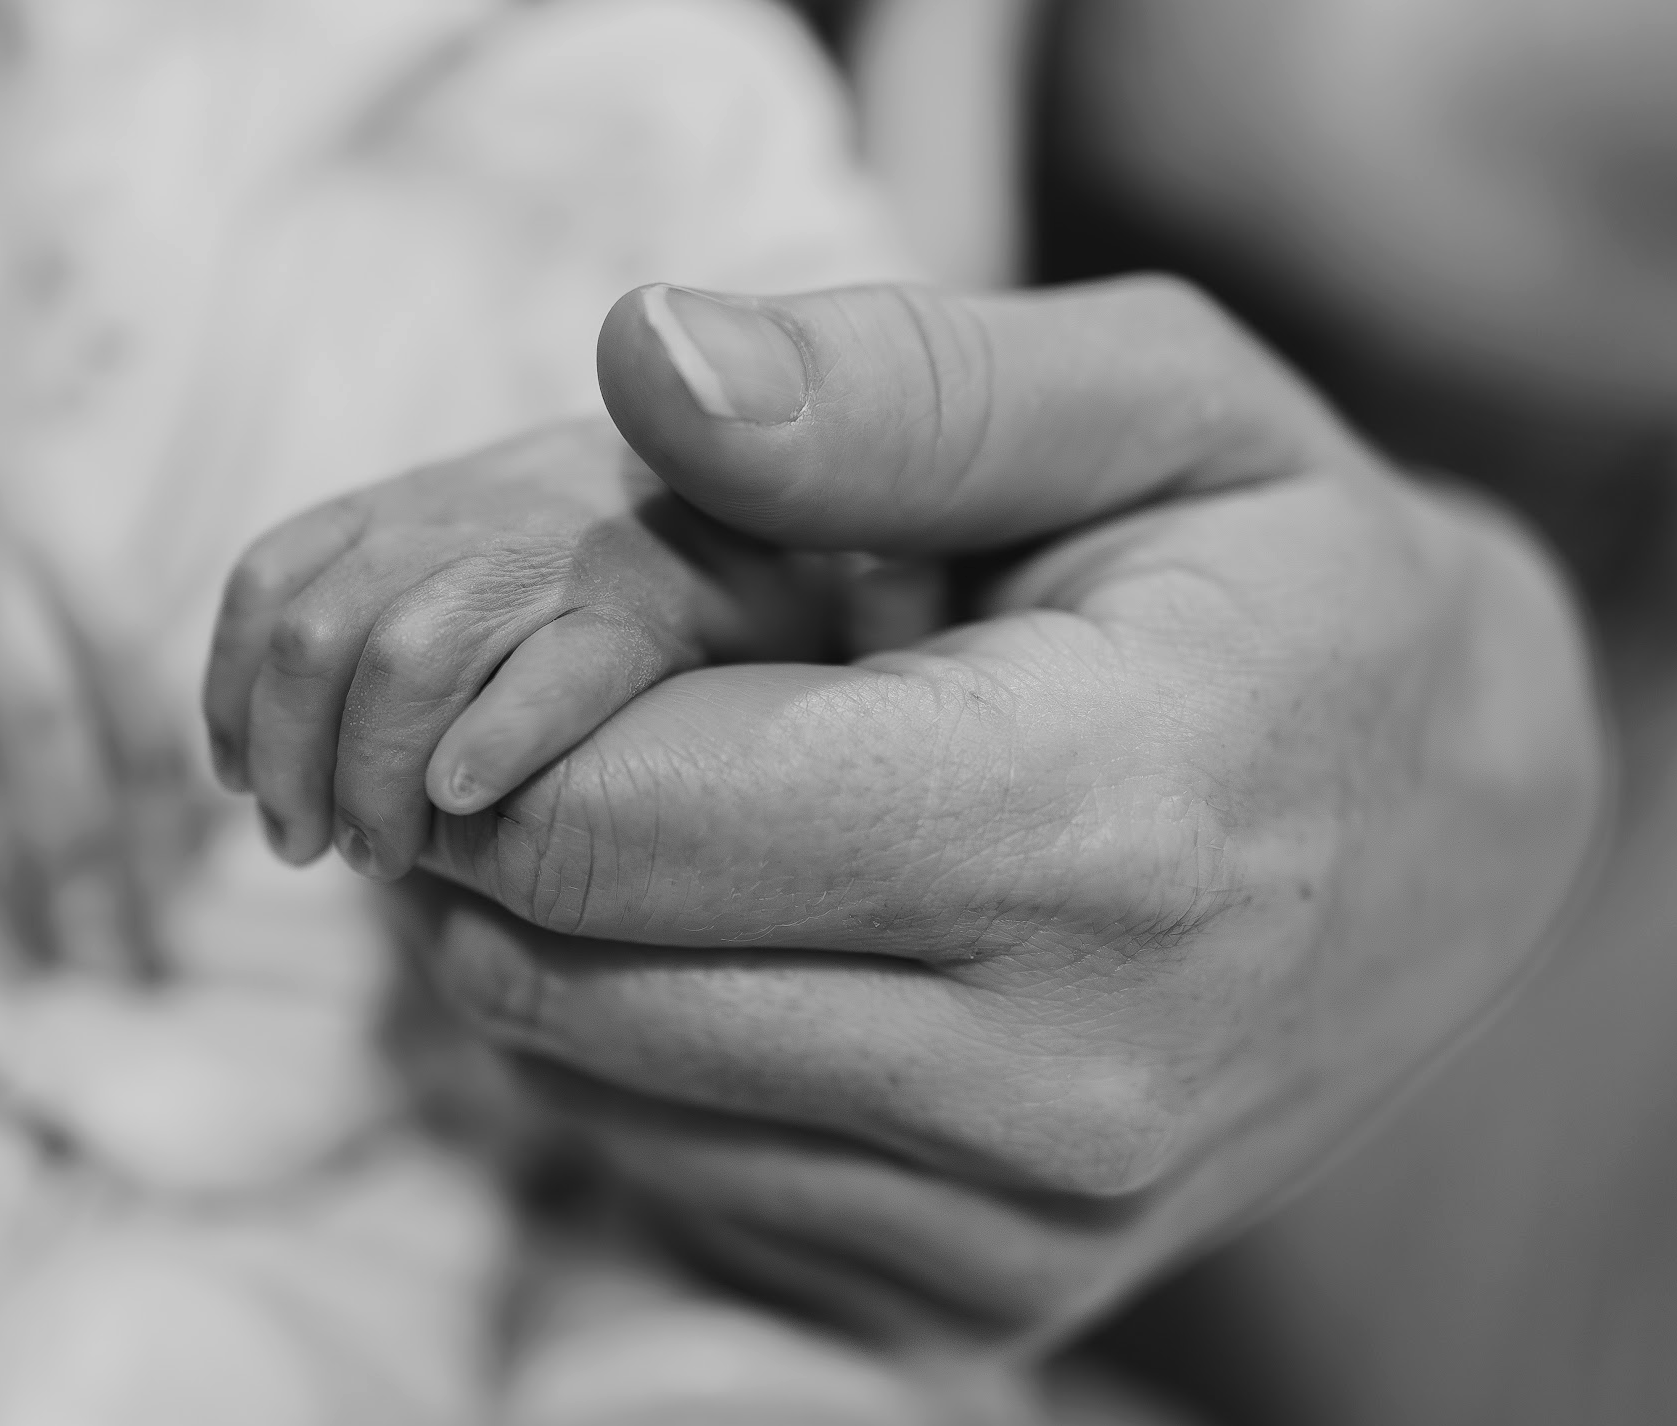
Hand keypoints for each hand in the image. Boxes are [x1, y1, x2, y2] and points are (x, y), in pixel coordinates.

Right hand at [0, 248, 173, 973]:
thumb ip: (115, 673)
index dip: (162, 806)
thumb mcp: (61, 554)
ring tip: (0, 962)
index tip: (182, 903)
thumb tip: (188, 832)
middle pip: (44, 730)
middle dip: (85, 862)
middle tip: (115, 967)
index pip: (132, 693)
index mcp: (65, 566)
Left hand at [203, 421, 842, 880]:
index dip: (234, 690)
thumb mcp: (507, 563)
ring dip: (373, 777)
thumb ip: (406, 619)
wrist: (814, 516)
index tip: (241, 779)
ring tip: (390, 855)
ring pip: (403, 656)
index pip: (273, 578)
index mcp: (434, 498)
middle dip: (290, 758)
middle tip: (309, 848)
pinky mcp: (657, 605)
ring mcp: (571, 549)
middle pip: (316, 631)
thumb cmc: (651, 572)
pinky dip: (493, 746)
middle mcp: (484, 506)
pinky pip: (552, 673)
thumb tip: (282, 751)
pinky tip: (470, 800)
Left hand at [404, 278, 1606, 1347]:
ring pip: (574, 1084)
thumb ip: (890, 386)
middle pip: (553, 966)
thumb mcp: (1149, 403)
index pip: (612, 815)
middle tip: (621, 709)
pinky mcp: (972, 1302)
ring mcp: (1014, 1227)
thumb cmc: (1287, 584)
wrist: (1459, 831)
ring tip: (709, 808)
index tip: (563, 630)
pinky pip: (663, 1175)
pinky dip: (644, 1045)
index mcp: (1096, 830)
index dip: (511, 706)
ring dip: (565, 931)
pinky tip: (762, 931)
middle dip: (517, 813)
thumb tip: (642, 355)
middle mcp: (1057, 1084)